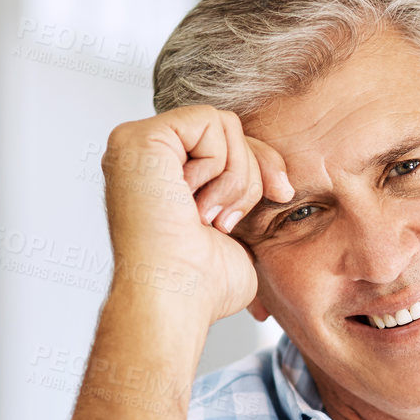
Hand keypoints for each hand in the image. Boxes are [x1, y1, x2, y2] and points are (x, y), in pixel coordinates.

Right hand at [99, 104, 293, 323]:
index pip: (226, 145)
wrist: (175, 298)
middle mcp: (145, 157)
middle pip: (229, 131)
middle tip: (229, 221)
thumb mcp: (239, 231)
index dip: (261, 169)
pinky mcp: (142, 137)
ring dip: (234, 179)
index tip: (281, 196)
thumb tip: (279, 185)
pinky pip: (211, 121)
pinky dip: (219, 164)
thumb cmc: (201, 285)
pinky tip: (193, 201)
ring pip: (224, 125)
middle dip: (252, 174)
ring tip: (207, 217)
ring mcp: (138, 145)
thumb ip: (245, 196)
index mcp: (163, 176)